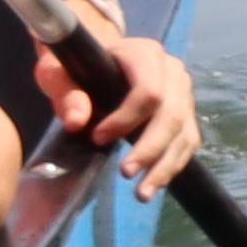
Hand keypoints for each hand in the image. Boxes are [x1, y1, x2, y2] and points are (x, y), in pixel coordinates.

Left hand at [38, 23, 200, 189]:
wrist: (96, 60)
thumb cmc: (76, 65)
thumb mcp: (58, 73)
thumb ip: (66, 94)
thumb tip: (77, 122)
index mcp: (144, 53)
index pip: (149, 91)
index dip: (126, 119)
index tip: (98, 138)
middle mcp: (172, 71)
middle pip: (172, 115)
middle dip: (149, 149)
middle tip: (125, 173)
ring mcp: (183, 92)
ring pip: (183, 133)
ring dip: (164, 166)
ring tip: (142, 193)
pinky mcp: (185, 112)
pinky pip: (187, 142)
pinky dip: (172, 166)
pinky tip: (153, 184)